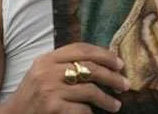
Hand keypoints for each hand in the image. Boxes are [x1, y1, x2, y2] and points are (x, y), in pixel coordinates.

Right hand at [0, 43, 128, 113]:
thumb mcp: (43, 72)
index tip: (119, 63)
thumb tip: (101, 61)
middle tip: (125, 84)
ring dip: (107, 99)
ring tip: (116, 105)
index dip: (104, 54)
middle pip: (90, 68)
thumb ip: (64, 63)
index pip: (81, 49)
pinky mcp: (52, 108)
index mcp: (47, 58)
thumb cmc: (32, 95)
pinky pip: (82, 109)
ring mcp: (50, 90)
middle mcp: (48, 71)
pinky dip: (91, 113)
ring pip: (90, 90)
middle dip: (112, 77)